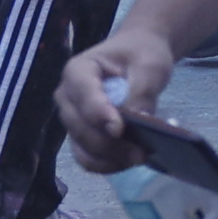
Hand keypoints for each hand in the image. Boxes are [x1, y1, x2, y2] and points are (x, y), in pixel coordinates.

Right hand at [55, 29, 179, 169]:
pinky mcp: (81, 135)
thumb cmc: (141, 54)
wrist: (138, 56)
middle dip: (109, 144)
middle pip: (80, 127)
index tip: (119, 129)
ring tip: (139, 158)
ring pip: (82, 147)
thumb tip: (139, 120)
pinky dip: (106, 164)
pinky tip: (129, 162)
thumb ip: (142, 90)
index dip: (99, 114)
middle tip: (141, 152)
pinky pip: (87, 158)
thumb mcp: (150, 65)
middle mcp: (67, 96)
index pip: (84, 95)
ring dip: (109, 158)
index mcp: (78, 70)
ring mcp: (72, 118)